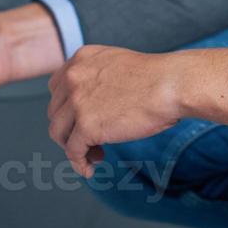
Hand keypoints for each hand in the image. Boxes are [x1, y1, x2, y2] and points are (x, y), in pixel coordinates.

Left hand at [46, 45, 227, 177]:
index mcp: (81, 58)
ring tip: (94, 155)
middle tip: (90, 141)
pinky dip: (79, 163)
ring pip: (59, 132)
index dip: (66, 109)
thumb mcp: (116, 64)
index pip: (56, 88)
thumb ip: (96, 76)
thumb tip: (90, 104)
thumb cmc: (155, 77)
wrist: (171, 84)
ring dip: (73, 147)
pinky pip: (73, 151)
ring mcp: (78, 101)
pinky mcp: (87, 125)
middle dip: (69, 129)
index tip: (80, 121)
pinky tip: (89, 169)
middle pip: (55, 112)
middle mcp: (74, 77)